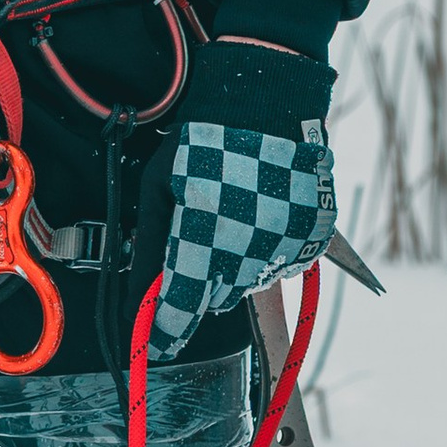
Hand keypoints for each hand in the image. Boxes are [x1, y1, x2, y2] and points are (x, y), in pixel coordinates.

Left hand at [146, 38, 334, 353]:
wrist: (270, 101)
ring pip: (246, 283)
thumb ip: (149, 247)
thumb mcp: (160, 186)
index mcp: (203, 234)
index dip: (164, 331)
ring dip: (232, 265)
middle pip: (213, 297)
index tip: (155, 344)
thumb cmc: (206, 139)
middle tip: (197, 236)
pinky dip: (264, 254)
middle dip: (197, 281)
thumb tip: (136, 295)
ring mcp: (284, 247)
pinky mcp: (310, 242)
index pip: (181, 305)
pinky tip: (258, 215)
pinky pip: (278, 267)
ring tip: (232, 212)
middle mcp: (247, 249)